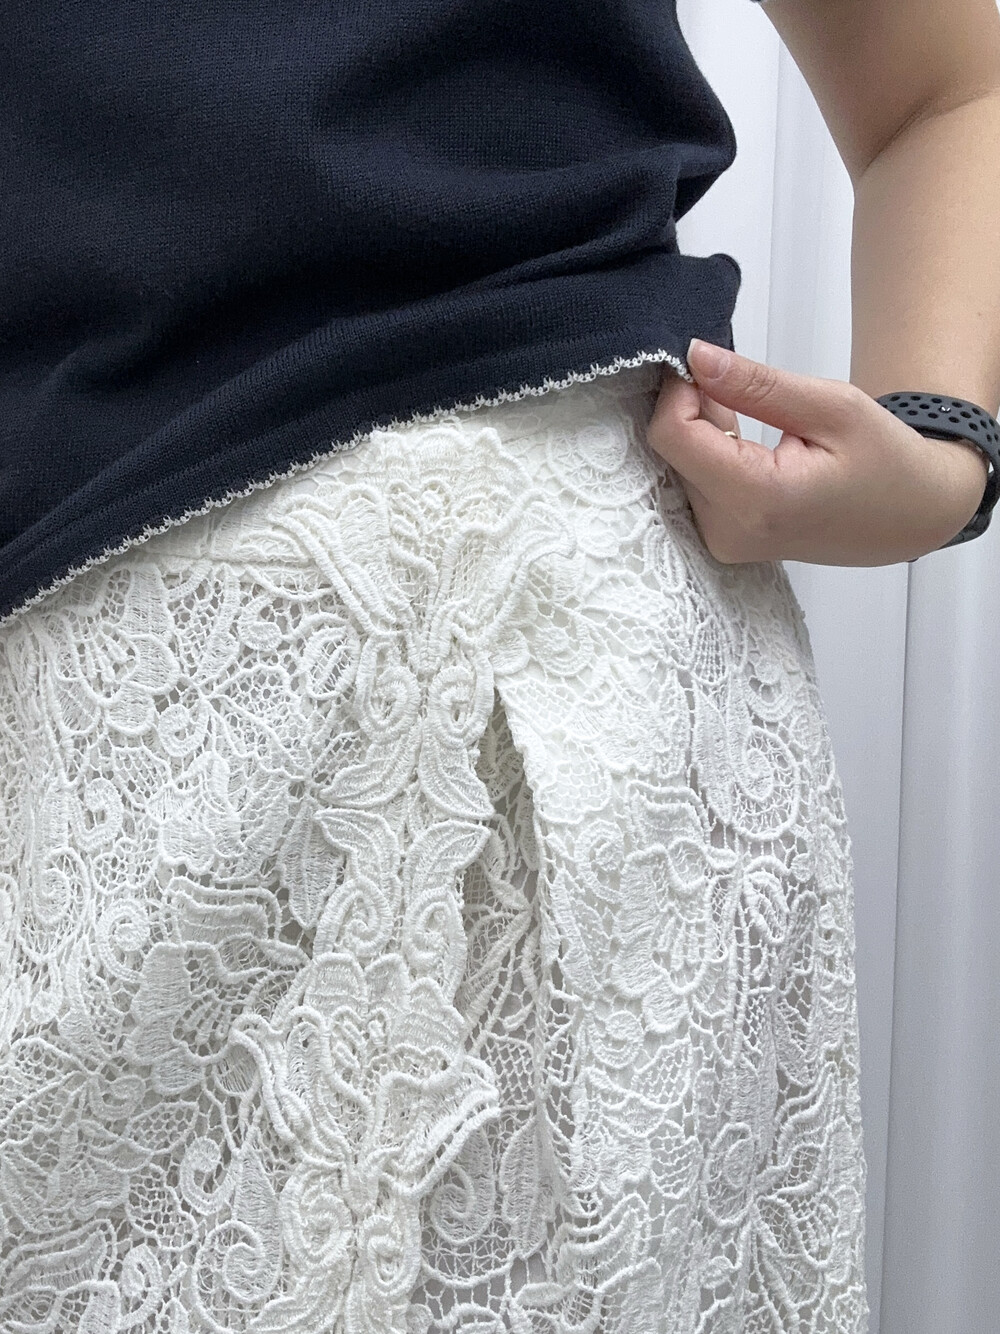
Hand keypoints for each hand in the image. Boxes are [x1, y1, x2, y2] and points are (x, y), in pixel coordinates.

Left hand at [646, 339, 990, 565]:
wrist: (910, 517)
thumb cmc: (886, 462)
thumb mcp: (831, 406)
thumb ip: (756, 384)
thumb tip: (697, 356)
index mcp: (757, 499)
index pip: (673, 435)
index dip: (680, 390)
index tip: (706, 362)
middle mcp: (729, 531)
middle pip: (672, 451)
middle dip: (693, 407)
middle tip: (740, 386)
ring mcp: (723, 542)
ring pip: (679, 465)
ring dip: (702, 429)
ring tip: (756, 417)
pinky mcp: (723, 540)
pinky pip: (693, 483)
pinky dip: (710, 452)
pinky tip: (747, 442)